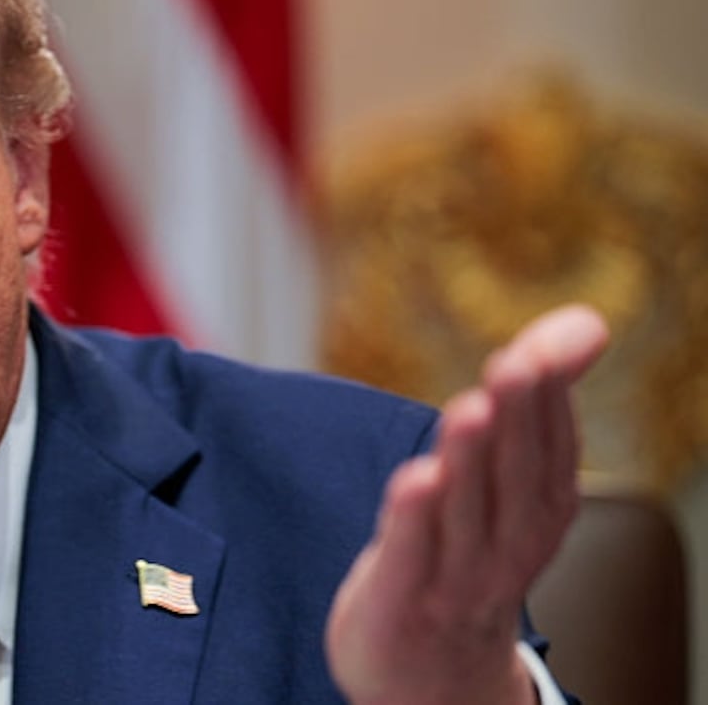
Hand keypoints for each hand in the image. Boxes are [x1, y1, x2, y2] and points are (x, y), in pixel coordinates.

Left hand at [326, 304, 609, 704]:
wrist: (433, 675)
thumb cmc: (469, 552)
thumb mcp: (510, 477)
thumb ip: (535, 400)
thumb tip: (587, 320)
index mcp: (542, 507)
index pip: (550, 445)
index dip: (546, 396)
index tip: (539, 347)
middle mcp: (511, 542)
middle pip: (515, 474)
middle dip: (516, 418)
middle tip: (514, 364)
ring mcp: (458, 575)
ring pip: (467, 512)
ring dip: (469, 459)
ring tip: (470, 407)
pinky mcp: (403, 599)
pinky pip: (412, 556)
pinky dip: (414, 519)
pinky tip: (414, 478)